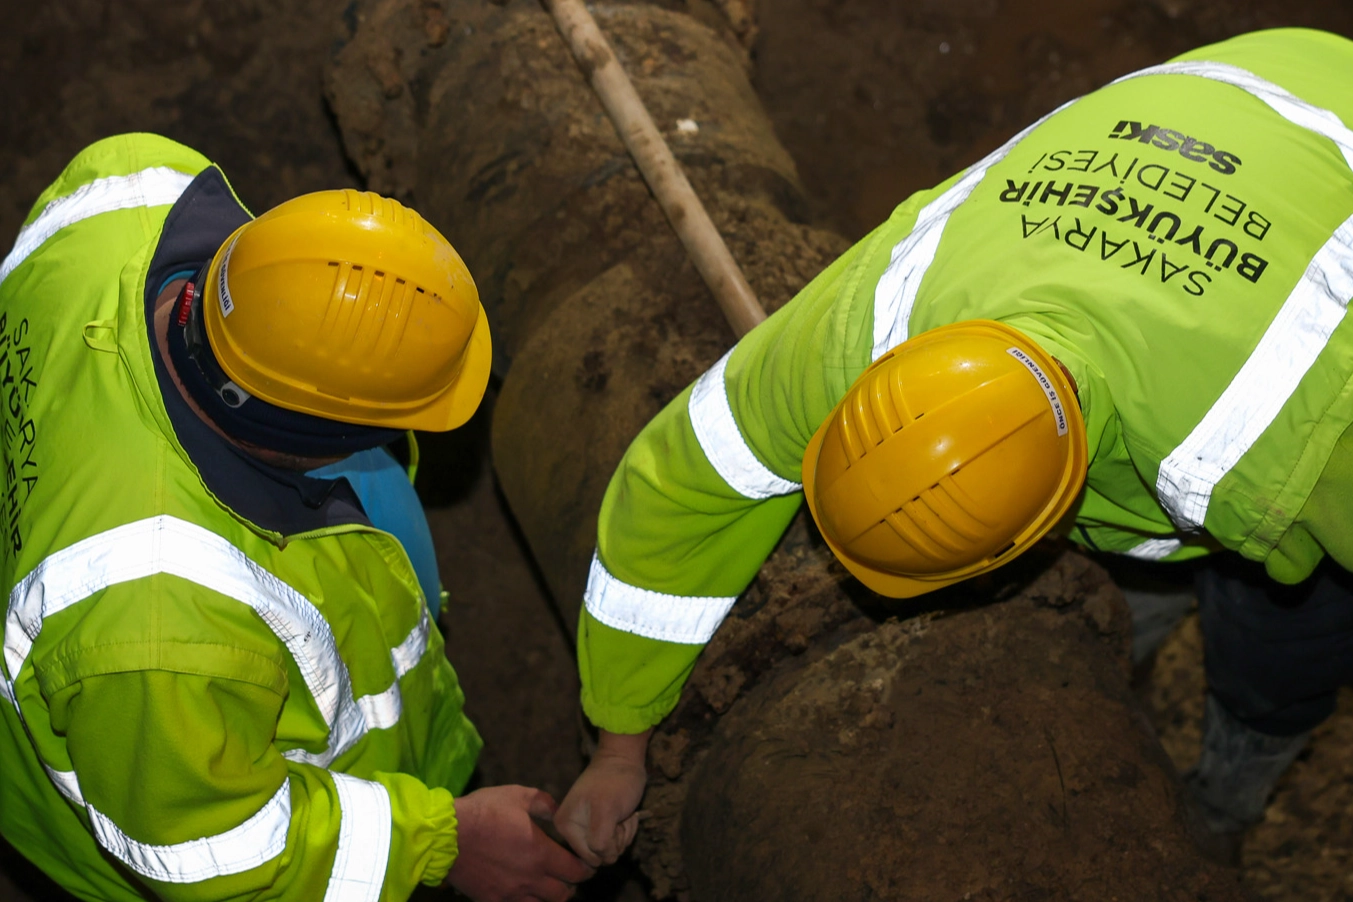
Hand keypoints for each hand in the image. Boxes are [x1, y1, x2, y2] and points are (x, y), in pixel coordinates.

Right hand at [444, 785, 594, 901]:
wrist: (446, 835)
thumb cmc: (484, 812)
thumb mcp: (518, 795)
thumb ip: (544, 803)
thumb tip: (558, 811)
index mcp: (541, 853)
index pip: (576, 871)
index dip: (586, 868)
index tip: (587, 864)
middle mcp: (530, 879)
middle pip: (563, 894)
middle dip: (571, 885)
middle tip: (569, 876)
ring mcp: (510, 893)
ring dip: (549, 897)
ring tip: (547, 887)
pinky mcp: (492, 900)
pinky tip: (523, 893)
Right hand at [553, 730, 650, 866]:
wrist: (624, 760)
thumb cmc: (615, 781)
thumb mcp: (607, 809)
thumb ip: (600, 840)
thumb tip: (602, 860)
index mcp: (565, 826)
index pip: (590, 856)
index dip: (608, 844)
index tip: (612, 821)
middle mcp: (572, 831)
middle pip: (601, 856)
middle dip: (617, 839)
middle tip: (618, 816)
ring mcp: (586, 829)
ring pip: (612, 850)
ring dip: (624, 833)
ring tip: (621, 812)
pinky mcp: (600, 827)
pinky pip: (617, 842)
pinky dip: (626, 829)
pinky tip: (624, 814)